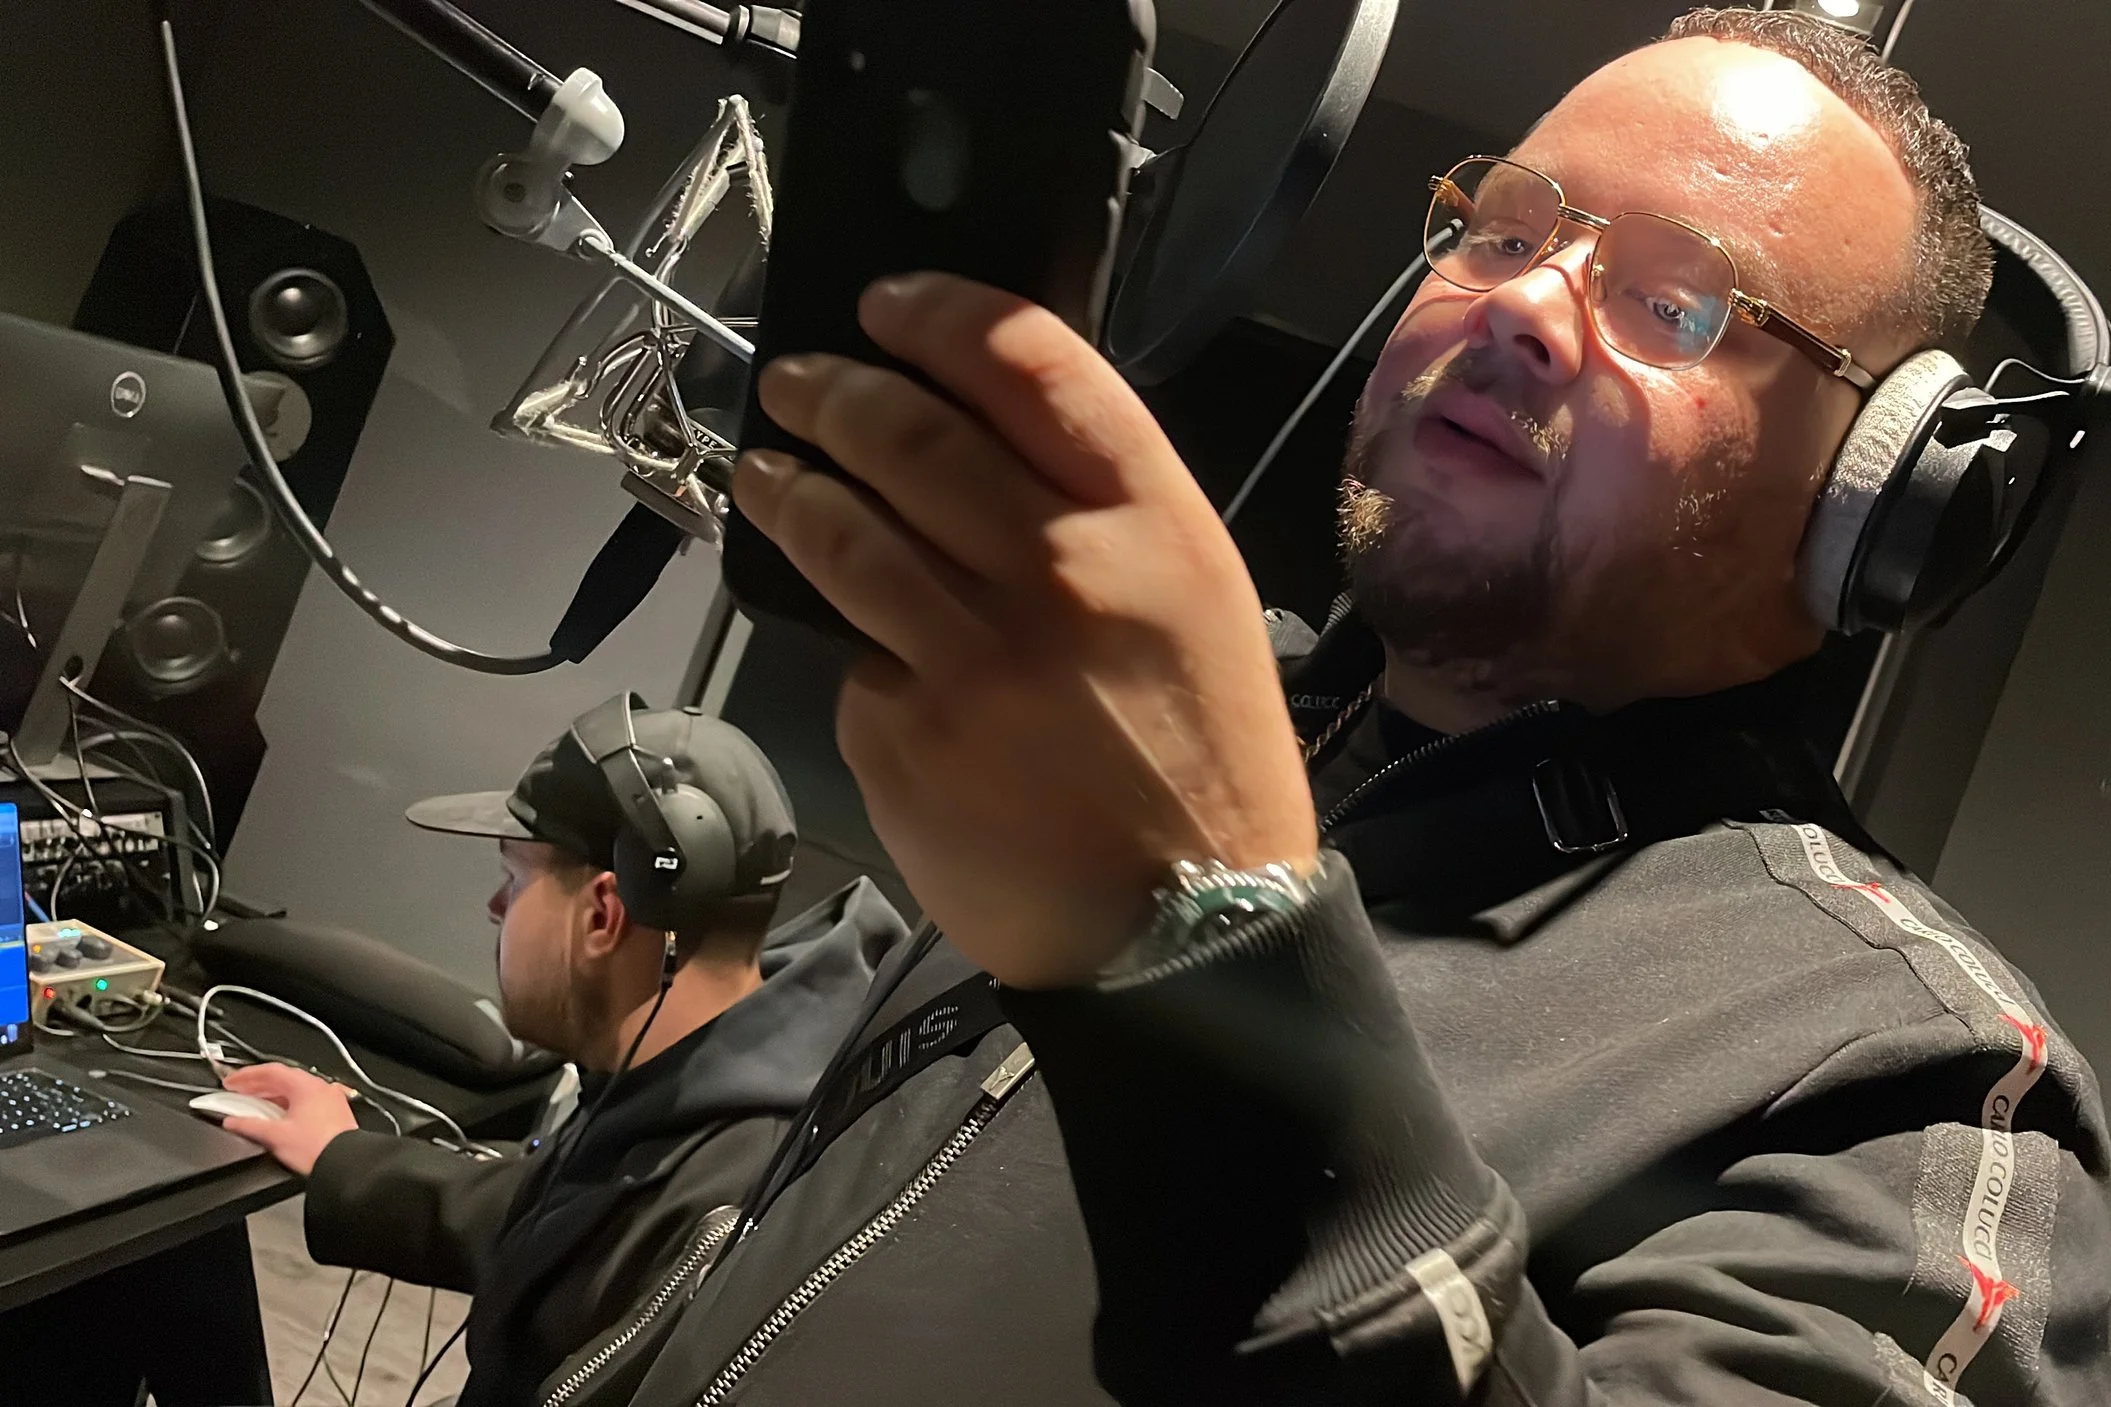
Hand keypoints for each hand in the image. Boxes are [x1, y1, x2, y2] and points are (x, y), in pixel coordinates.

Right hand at [221, 1064, 359, 1175]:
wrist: (346, 1164)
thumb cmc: (318, 1148)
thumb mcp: (276, 1136)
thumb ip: (249, 1126)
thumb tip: (233, 1122)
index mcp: (306, 1086)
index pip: (271, 1071)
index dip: (247, 1075)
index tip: (232, 1081)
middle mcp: (321, 1088)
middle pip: (284, 1079)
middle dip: (258, 1084)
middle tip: (239, 1091)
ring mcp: (331, 1099)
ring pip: (296, 1090)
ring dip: (273, 1095)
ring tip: (253, 1104)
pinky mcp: (336, 1113)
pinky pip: (307, 1101)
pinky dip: (288, 1104)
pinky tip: (278, 1116)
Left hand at [735, 273, 1317, 988]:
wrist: (1188, 930)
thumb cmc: (1206, 759)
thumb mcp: (1197, 599)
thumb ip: (1104, 512)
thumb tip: (982, 438)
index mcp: (1149, 521)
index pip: (1023, 360)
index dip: (937, 312)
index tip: (886, 302)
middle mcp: (1057, 570)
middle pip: (906, 431)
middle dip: (832, 388)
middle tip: (796, 381)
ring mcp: (970, 654)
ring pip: (842, 528)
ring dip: (788, 483)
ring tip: (768, 470)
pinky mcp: (904, 732)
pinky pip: (852, 656)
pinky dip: (846, 641)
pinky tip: (857, 642)